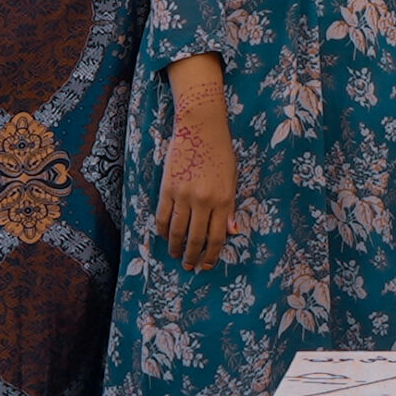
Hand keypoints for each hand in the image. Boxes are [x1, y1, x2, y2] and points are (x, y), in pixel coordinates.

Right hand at [155, 87, 237, 270]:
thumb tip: (233, 232)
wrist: (200, 128)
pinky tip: (166, 236)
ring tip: (177, 256)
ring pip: (177, 231)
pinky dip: (163, 230)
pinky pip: (163, 217)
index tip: (207, 265)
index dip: (212, 254)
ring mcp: (183, 195)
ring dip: (176, 247)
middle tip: (190, 266)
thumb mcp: (232, 179)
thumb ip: (231, 207)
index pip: (217, 236)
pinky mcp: (166, 189)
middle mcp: (203, 200)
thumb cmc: (220, 153)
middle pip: (195, 238)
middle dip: (193, 256)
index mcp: (223, 199)